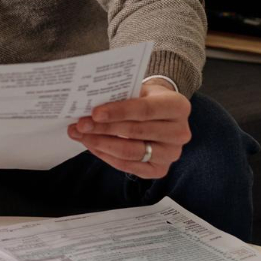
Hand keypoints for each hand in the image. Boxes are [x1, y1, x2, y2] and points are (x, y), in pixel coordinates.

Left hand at [67, 80, 190, 178]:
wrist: (162, 113)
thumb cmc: (146, 98)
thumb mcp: (139, 90)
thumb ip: (121, 96)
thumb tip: (88, 106)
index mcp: (178, 106)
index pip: (145, 110)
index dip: (118, 112)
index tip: (94, 113)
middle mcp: (180, 132)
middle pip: (135, 132)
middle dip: (103, 129)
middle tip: (80, 125)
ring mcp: (171, 154)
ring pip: (130, 152)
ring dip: (101, 144)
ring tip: (81, 135)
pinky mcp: (160, 170)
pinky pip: (128, 166)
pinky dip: (106, 156)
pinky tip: (92, 146)